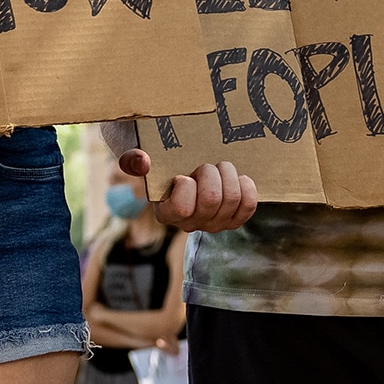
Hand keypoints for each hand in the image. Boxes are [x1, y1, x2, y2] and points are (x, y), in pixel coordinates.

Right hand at [117, 150, 255, 231]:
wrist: (187, 170)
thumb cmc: (165, 165)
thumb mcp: (146, 161)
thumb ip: (135, 159)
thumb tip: (141, 162)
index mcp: (166, 213)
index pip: (181, 208)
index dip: (186, 187)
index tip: (183, 175)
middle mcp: (191, 224)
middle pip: (212, 199)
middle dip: (210, 173)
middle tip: (204, 166)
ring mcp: (214, 224)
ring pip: (232, 198)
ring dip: (228, 174)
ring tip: (219, 168)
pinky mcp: (234, 219)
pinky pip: (248, 204)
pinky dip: (245, 186)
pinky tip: (236, 178)